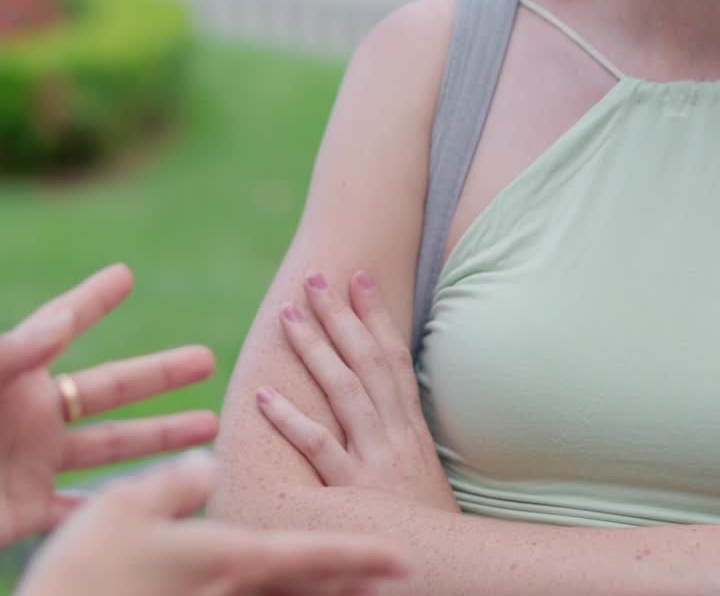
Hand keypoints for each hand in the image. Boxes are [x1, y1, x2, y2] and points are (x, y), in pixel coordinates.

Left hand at [0, 263, 216, 545]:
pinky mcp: (23, 514)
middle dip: (161, 375)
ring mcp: (31, 465)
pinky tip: (160, 502)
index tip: (122, 273)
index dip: (92, 300)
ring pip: (113, 450)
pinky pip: (83, 510)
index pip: (63, 326)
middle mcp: (31, 416)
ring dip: (162, 440)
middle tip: (208, 359)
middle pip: (112, 390)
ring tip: (210, 429)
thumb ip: (15, 352)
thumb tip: (64, 318)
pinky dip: (122, 507)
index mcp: (15, 375)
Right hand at [17, 451, 409, 595]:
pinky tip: (282, 588)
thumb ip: (171, 485)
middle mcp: (232, 592)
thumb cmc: (89, 572)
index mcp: (229, 559)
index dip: (361, 554)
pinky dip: (283, 595)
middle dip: (356, 579)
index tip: (404, 558)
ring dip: (326, 592)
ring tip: (360, 585)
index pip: (312, 554)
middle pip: (310, 586)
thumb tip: (204, 461)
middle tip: (399, 573)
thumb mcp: (127, 511)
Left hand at [257, 270, 458, 513]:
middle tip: (315, 278)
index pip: (394, 356)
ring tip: (288, 315)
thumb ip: (397, 438)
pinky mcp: (355, 495)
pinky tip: (263, 397)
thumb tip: (374, 403)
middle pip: (367, 361)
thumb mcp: (421, 475)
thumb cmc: (429, 531)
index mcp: (412, 428)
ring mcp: (377, 461)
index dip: (376, 314)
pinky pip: (319, 451)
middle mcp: (397, 435)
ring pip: (344, 391)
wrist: (449, 576)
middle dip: (341, 315)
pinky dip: (291, 421)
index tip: (358, 276)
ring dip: (315, 349)